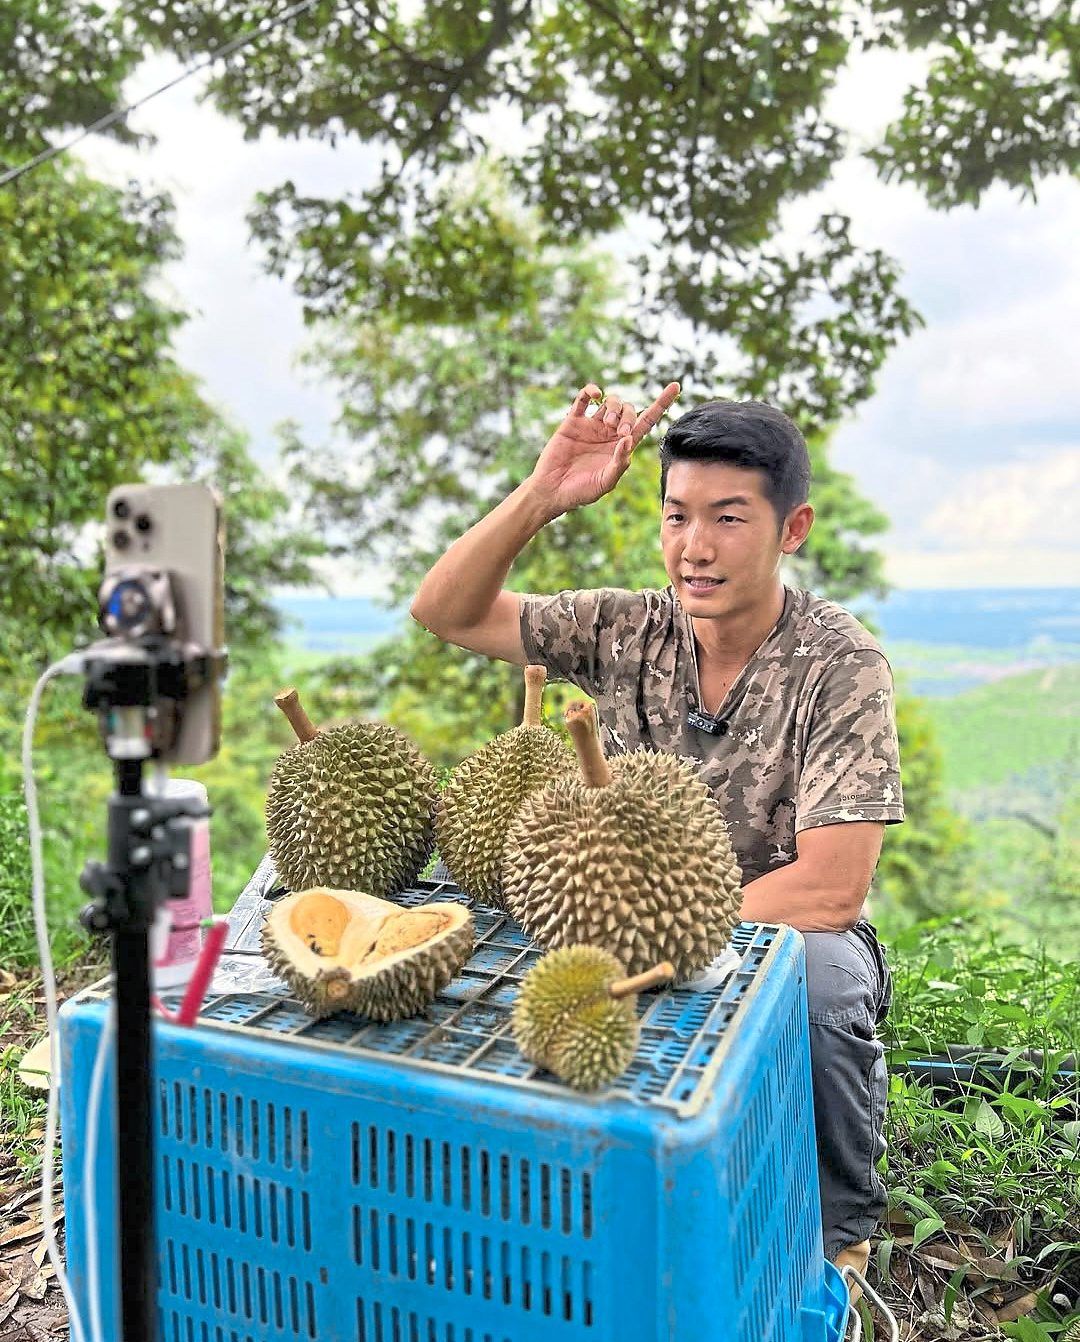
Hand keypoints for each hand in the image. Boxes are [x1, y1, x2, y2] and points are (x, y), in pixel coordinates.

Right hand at [527, 380, 680, 516]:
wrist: (553, 491)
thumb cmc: (581, 492)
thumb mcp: (606, 482)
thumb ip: (620, 463)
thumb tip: (629, 439)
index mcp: (622, 447)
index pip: (647, 421)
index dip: (661, 403)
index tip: (675, 386)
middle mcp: (609, 433)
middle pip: (629, 410)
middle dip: (629, 416)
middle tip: (620, 432)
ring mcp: (592, 426)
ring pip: (610, 403)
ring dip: (613, 408)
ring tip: (606, 424)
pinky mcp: (573, 421)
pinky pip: (584, 399)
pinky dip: (591, 391)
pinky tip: (595, 393)